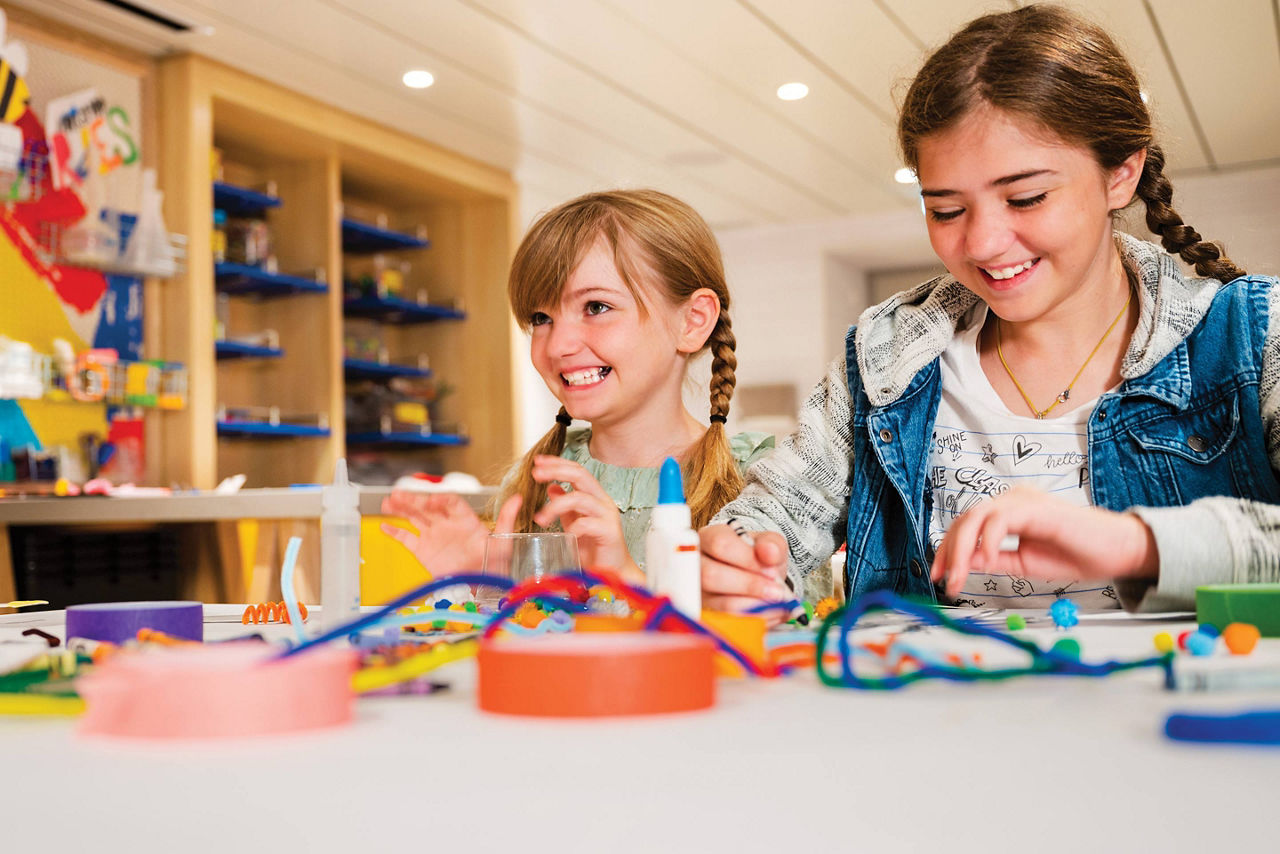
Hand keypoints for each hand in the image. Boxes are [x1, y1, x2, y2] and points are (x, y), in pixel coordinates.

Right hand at [380, 490, 521, 575]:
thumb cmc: (495, 564)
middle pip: (428, 507)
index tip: (430, 500)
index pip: (450, 502)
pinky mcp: (424, 551)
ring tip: (388, 502)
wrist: (481, 588)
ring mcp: (434, 536)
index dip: (439, 499)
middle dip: (414, 500)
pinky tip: (384, 526)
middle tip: (398, 494)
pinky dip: (395, 532)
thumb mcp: (503, 541)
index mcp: (465, 519)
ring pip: (415, 518)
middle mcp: (447, 524)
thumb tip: (519, 498)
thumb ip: (506, 519)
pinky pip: (407, 539)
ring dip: (401, 509)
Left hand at [530, 456, 642, 581]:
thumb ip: (565, 507)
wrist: (613, 573)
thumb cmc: (593, 550)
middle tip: (535, 474)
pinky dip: (572, 528)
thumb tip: (552, 487)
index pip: (576, 471)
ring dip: (555, 506)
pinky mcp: (610, 533)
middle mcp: (602, 501)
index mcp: (594, 497)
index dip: (557, 463)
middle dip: (556, 470)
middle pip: (580, 475)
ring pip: (580, 498)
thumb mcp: (574, 523)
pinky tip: (565, 535)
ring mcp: (608, 516)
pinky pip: (588, 524)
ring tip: (540, 519)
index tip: (537, 461)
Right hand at [699, 524, 792, 619]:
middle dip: (750, 586)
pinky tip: (771, 613)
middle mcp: (695, 565)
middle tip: (777, 591)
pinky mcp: (707, 615)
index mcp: (708, 538)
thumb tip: (769, 553)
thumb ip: (771, 544)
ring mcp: (698, 593)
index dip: (748, 559)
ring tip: (778, 603)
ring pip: (720, 604)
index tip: (771, 570)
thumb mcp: (767, 543)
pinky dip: (755, 620)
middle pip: (711, 576)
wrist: (754, 576)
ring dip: (756, 606)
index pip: (720, 545)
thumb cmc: (756, 556)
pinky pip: (729, 623)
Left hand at [930, 486, 1157, 598]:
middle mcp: (1012, 500)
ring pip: (977, 517)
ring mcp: (1023, 499)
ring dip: (962, 550)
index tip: (940, 575)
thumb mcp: (1023, 563)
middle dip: (949, 551)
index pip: (968, 525)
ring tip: (960, 578)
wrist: (1117, 553)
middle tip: (945, 580)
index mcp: (1009, 511)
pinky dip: (987, 541)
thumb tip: (963, 563)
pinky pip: (1000, 519)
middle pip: (966, 519)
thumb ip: (994, 559)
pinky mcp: (1035, 506)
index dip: (949, 549)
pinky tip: (985, 562)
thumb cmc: (1075, 556)